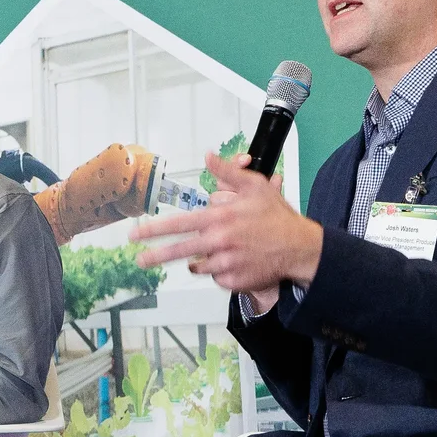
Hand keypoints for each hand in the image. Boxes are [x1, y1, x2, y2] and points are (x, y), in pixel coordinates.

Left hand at [132, 152, 322, 294]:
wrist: (300, 247)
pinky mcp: (233, 281)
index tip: (137, 234)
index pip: (178, 225)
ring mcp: (225, 264)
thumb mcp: (254, 186)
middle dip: (155, 256)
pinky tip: (236, 261)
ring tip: (224, 250)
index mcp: (219, 219)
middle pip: (178, 252)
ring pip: (200, 265)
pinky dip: (221, 271)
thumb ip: (227, 171)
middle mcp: (218, 242)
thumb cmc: (277, 217)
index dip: (154, 230)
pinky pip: (217, 277)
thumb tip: (208, 155)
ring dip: (204, 259)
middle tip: (140, 259)